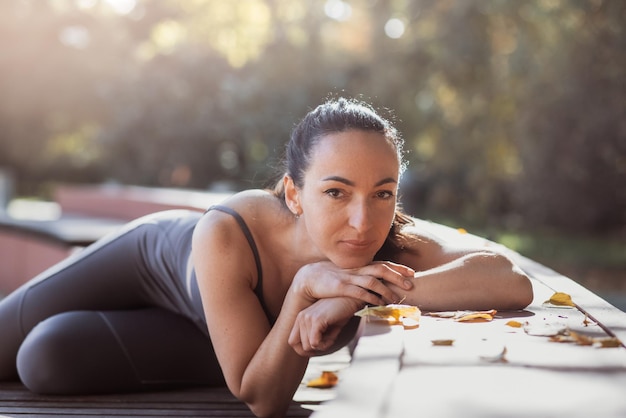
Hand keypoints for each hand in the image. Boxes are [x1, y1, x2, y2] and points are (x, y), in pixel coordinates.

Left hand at [288, 297, 360, 355]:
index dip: (305, 350)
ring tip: (333, 334)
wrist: (352, 299)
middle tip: (329, 340)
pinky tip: (334, 334)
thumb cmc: (342, 313)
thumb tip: (311, 351)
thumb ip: (316, 337)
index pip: (292, 342)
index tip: (320, 347)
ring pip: (308, 347)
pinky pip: (315, 343)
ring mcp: (307, 317)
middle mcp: (301, 317)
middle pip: (300, 347)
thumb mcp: (327, 327)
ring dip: (323, 345)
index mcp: (301, 318)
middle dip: (315, 349)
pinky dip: (326, 344)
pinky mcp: (316, 320)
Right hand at [291, 261, 414, 306]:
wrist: (309, 277)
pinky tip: (379, 303)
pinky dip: (370, 297)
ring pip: (372, 281)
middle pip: (381, 269)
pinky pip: (358, 292)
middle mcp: (356, 270)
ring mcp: (349, 277)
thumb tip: (378, 284)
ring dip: (386, 290)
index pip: (383, 264)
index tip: (412, 273)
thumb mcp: (349, 275)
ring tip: (397, 299)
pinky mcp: (341, 287)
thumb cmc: (331, 278)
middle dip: (397, 276)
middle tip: (411, 284)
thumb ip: (363, 277)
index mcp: (359, 266)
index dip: (398, 268)